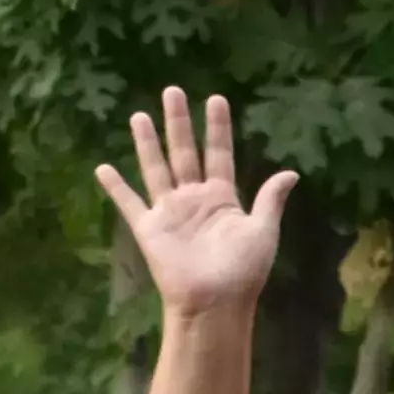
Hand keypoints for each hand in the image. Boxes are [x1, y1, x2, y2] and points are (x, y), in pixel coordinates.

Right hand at [93, 86, 298, 319]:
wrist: (214, 303)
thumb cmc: (243, 271)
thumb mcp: (263, 231)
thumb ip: (270, 200)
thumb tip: (291, 172)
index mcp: (223, 198)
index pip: (220, 153)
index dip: (218, 127)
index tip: (216, 98)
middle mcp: (194, 199)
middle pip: (185, 152)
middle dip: (178, 122)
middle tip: (173, 90)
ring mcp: (170, 212)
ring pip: (156, 168)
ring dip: (147, 142)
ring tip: (139, 115)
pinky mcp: (149, 228)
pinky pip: (129, 203)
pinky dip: (115, 187)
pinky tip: (103, 168)